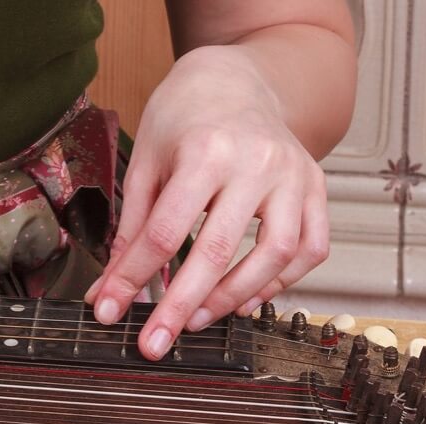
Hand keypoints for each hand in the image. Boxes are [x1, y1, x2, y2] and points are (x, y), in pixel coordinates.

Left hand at [85, 47, 329, 359]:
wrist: (237, 78)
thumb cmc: (185, 118)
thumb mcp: (146, 162)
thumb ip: (131, 228)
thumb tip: (108, 291)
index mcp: (206, 150)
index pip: (166, 231)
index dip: (133, 278)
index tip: (108, 311)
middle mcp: (257, 162)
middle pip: (217, 251)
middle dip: (180, 306)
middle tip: (154, 343)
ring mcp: (295, 175)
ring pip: (276, 255)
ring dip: (233, 298)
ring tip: (195, 321)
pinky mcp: (317, 188)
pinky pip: (311, 248)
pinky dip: (281, 283)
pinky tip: (245, 300)